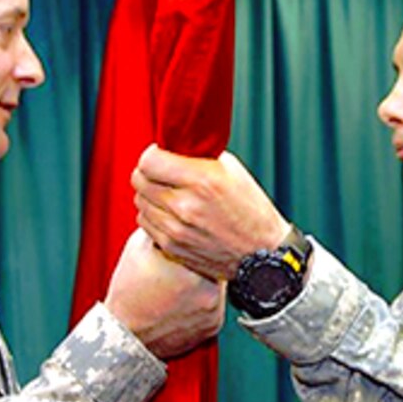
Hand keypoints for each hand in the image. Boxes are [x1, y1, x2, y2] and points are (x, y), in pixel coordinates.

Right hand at [105, 229, 225, 358]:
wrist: (126, 334)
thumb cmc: (129, 291)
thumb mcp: (140, 247)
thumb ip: (162, 226)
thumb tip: (175, 210)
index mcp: (190, 267)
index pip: (203, 242)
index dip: (193, 240)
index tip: (184, 240)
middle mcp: (208, 290)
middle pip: (213, 262)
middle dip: (201, 260)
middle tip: (180, 266)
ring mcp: (213, 310)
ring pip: (217, 283)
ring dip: (204, 280)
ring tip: (178, 287)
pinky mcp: (214, 326)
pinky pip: (216, 305)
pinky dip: (203, 302)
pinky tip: (182, 303)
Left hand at [132, 145, 290, 280]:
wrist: (263, 254)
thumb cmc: (252, 212)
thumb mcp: (233, 172)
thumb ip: (200, 157)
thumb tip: (176, 148)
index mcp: (202, 181)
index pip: (149, 161)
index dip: (152, 154)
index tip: (160, 155)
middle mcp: (185, 206)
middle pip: (139, 180)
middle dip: (149, 173)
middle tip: (162, 174)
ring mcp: (176, 230)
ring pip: (140, 202)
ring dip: (150, 195)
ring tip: (169, 195)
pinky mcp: (172, 247)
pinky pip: (145, 223)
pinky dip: (153, 215)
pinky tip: (170, 213)